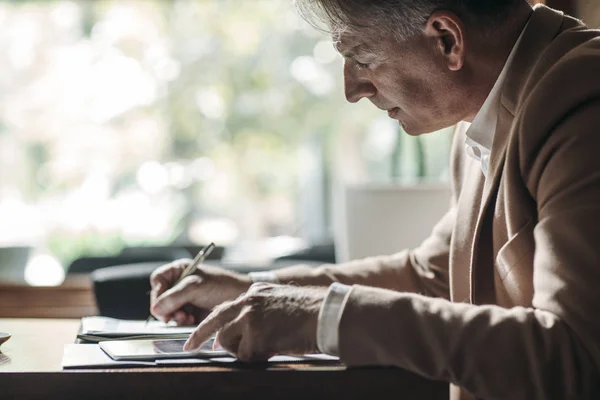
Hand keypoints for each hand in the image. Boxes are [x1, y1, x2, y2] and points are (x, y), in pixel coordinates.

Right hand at [150, 259, 252, 325]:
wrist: (240, 297)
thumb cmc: (221, 285)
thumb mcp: (195, 287)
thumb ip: (174, 297)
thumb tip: (155, 309)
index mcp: (179, 270)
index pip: (157, 280)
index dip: (157, 292)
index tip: (162, 304)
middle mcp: (179, 284)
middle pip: (160, 298)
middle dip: (167, 309)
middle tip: (176, 316)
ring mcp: (184, 298)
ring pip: (167, 311)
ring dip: (175, 317)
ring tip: (186, 318)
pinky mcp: (190, 311)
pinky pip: (178, 319)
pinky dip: (182, 322)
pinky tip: (190, 321)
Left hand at [183, 283, 326, 361]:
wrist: (325, 314)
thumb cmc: (309, 312)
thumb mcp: (280, 302)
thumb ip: (260, 311)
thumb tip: (245, 333)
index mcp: (255, 293)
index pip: (224, 308)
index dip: (210, 324)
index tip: (198, 336)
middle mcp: (249, 302)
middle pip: (215, 322)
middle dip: (200, 337)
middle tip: (191, 348)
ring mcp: (251, 317)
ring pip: (228, 342)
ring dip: (241, 351)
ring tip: (264, 349)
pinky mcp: (256, 334)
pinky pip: (246, 356)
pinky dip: (257, 358)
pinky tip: (273, 350)